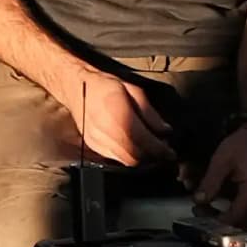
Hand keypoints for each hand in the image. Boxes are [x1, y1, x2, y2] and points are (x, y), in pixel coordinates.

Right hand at [60, 67, 174, 169]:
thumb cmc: (105, 85)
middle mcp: (105, 130)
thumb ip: (150, 112)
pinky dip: (128, 156)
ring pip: (125, 160)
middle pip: (135, 156)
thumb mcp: (133, 90)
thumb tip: (165, 131)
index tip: (171, 153)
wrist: (75, 86)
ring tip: (151, 151)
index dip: (160, 150)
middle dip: (153, 157)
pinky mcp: (92, 144)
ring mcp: (97, 139)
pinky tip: (134, 147)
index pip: (144, 141)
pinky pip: (115, 157)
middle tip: (163, 152)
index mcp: (118, 114)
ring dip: (141, 159)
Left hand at [194, 119, 246, 227]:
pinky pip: (244, 210)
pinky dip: (229, 208)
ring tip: (202, 205)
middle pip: (239, 223)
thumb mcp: (220, 161)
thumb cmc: (239, 147)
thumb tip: (197, 201)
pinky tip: (213, 200)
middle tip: (198, 210)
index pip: (235, 218)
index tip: (198, 218)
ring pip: (241, 219)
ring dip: (222, 215)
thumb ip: (210, 183)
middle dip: (217, 220)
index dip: (216, 223)